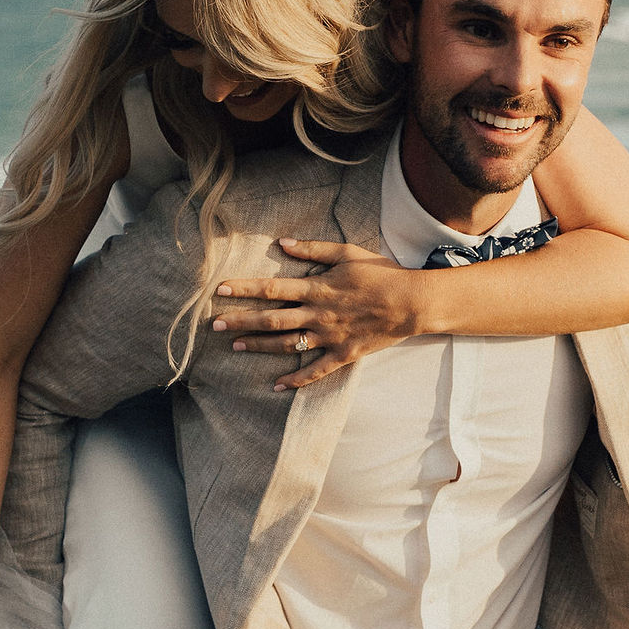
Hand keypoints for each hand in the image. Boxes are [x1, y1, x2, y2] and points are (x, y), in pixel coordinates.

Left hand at [210, 240, 421, 388]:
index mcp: (318, 288)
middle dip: (241, 321)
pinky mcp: (344, 354)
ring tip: (235, 346)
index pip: (272, 289)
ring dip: (259, 346)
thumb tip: (281, 243)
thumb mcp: (347, 253)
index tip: (220, 290)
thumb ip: (313, 249)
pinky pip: (316, 371)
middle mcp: (319, 314)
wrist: (413, 302)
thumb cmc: (381, 274)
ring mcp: (330, 337)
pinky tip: (276, 385)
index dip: (244, 290)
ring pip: (287, 345)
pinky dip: (296, 379)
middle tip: (215, 324)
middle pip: (272, 319)